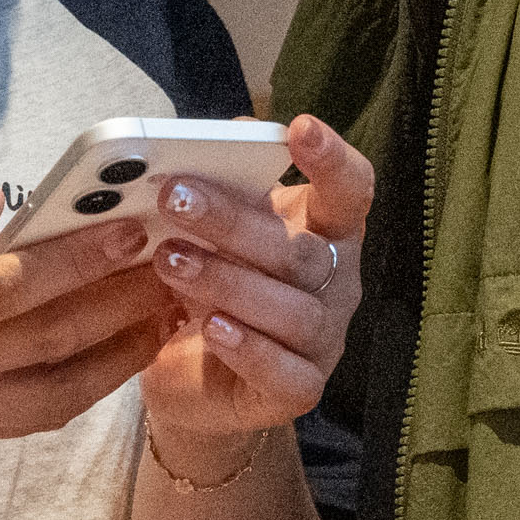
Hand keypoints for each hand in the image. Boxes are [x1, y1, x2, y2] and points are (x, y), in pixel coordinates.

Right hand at [0, 182, 174, 459]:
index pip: (11, 289)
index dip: (82, 260)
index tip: (139, 225)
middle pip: (50, 340)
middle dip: (125, 301)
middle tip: (185, 261)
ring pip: (57, 391)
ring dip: (121, 353)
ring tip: (173, 309)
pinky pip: (33, 415)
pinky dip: (86, 385)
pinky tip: (120, 349)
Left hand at [136, 116, 370, 475]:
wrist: (192, 379)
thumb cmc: (210, 287)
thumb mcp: (212, 231)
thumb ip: (222, 185)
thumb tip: (216, 136)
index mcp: (326, 231)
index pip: (350, 190)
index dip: (332, 160)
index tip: (299, 127)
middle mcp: (336, 284)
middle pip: (300, 251)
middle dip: (234, 221)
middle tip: (174, 197)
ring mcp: (323, 341)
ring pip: (292, 311)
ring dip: (228, 282)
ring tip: (169, 261)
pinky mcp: (299, 391)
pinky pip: (284, 373)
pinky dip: (248, 349)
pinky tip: (211, 327)